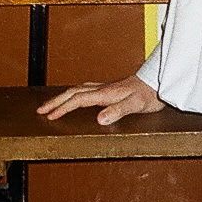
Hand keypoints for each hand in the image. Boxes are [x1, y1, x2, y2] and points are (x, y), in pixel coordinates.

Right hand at [37, 73, 164, 124]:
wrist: (160, 82)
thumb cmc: (150, 94)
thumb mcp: (136, 105)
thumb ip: (118, 111)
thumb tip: (99, 119)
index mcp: (106, 94)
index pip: (78, 100)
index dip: (62, 108)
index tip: (49, 116)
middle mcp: (104, 89)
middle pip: (73, 92)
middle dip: (55, 101)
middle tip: (40, 110)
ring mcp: (107, 88)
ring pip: (78, 89)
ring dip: (63, 96)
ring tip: (52, 104)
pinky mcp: (111, 89)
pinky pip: (86, 90)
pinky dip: (75, 94)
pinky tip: (76, 98)